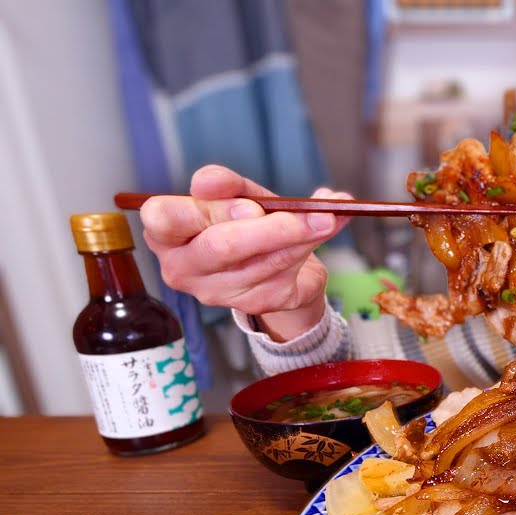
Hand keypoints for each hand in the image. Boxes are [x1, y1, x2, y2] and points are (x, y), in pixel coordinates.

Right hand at [139, 165, 351, 341]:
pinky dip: (308, 250)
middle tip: (314, 214)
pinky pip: (284, 275)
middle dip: (272, 228)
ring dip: (302, 236)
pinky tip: (320, 235)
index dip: (212, 210)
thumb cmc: (242, 221)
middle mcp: (182, 267)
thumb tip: (247, 185)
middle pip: (221, 246)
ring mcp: (216, 292)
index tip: (250, 206)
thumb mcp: (240, 195)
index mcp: (166, 231)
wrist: (272, 262)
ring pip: (262, 261)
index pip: (165, 217)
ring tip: (326, 218)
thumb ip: (240, 186)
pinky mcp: (253, 303)